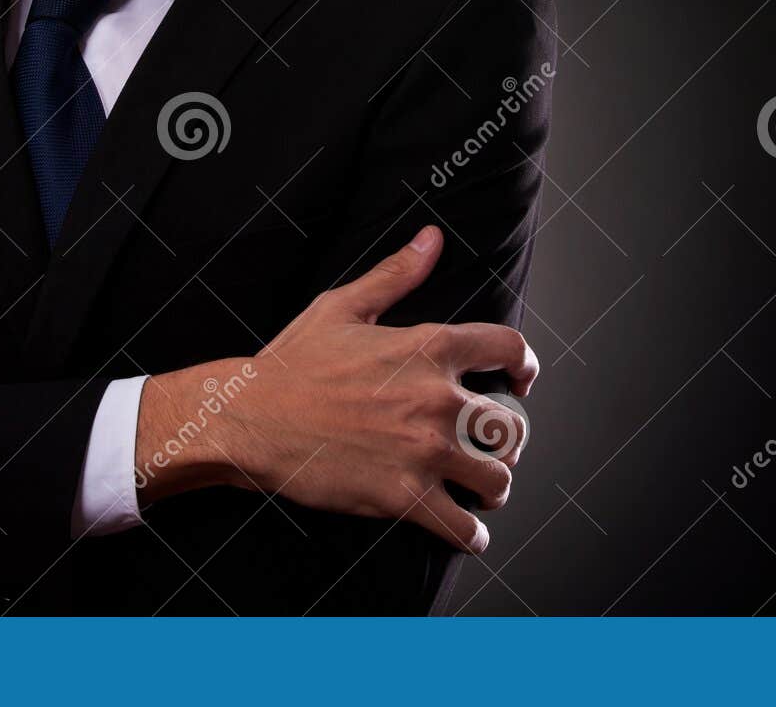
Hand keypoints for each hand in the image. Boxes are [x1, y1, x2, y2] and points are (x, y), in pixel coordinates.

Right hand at [134, 226, 537, 553]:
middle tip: (491, 448)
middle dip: (507, 440)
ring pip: (496, 478)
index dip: (524, 367)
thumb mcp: (344, 307)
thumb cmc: (294, 362)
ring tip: (481, 490)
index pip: (508, 350)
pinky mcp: (404, 497)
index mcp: (428, 346)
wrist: (251, 418)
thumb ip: (396, 274)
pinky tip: (467, 532)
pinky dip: (472, 536)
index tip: (521, 382)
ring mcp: (424, 451)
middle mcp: (437, 398)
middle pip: (511, 426)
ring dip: (493, 487)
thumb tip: (432, 239)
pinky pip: (462, 528)